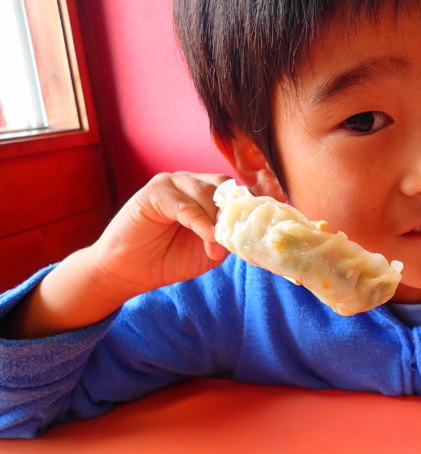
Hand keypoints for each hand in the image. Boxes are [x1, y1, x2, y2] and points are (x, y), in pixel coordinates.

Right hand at [88, 171, 231, 295]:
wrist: (131, 271)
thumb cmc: (170, 258)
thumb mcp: (210, 251)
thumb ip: (228, 238)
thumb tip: (242, 233)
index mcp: (207, 194)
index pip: (235, 192)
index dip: (245, 209)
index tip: (257, 229)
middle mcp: (191, 183)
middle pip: (224, 189)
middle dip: (231, 216)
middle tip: (231, 241)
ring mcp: (172, 183)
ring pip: (208, 194)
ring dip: (215, 221)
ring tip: (214, 247)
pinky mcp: (155, 191)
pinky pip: (185, 203)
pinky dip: (199, 221)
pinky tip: (207, 237)